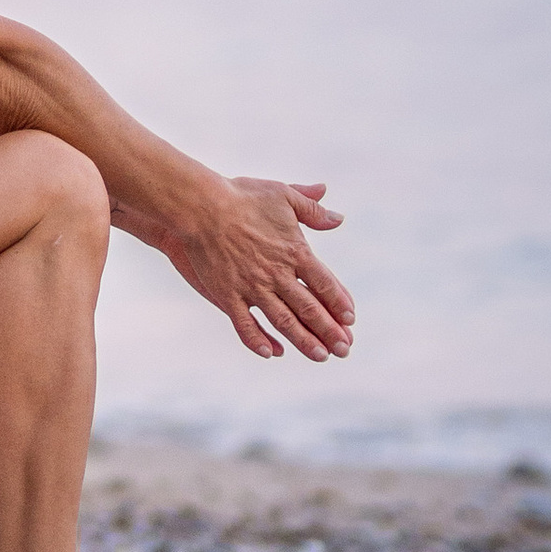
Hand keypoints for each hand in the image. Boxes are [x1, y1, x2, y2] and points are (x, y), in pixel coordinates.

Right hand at [154, 174, 352, 362]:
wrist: (200, 205)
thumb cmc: (241, 196)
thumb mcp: (283, 195)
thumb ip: (313, 210)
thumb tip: (339, 218)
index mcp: (294, 251)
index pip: (325, 284)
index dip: (339, 303)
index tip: (350, 318)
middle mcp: (277, 273)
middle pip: (309, 308)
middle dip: (330, 331)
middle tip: (345, 349)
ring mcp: (252, 286)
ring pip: (283, 321)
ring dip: (304, 341)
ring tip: (320, 356)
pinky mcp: (227, 294)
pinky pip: (245, 324)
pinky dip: (258, 340)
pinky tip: (271, 353)